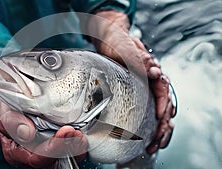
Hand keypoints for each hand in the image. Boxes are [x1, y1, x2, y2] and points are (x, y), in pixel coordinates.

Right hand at [0, 100, 87, 168]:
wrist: (16, 99)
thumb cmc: (9, 107)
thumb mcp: (4, 110)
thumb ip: (12, 121)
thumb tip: (27, 132)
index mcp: (15, 152)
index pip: (36, 159)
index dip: (53, 149)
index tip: (64, 132)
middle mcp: (30, 156)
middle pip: (52, 162)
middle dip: (67, 149)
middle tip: (76, 133)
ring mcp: (43, 153)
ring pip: (62, 160)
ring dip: (74, 148)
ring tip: (79, 135)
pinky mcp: (54, 147)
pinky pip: (68, 152)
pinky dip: (76, 145)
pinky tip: (80, 135)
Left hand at [88, 10, 175, 153]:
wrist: (110, 41)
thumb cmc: (119, 44)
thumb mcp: (129, 50)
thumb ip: (141, 61)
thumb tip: (156, 72)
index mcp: (153, 72)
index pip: (163, 91)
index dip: (164, 104)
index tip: (160, 117)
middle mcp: (151, 82)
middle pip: (163, 105)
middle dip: (162, 125)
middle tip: (156, 140)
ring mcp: (144, 89)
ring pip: (157, 112)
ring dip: (157, 130)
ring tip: (153, 145)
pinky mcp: (136, 94)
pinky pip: (146, 111)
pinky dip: (148, 125)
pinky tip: (148, 137)